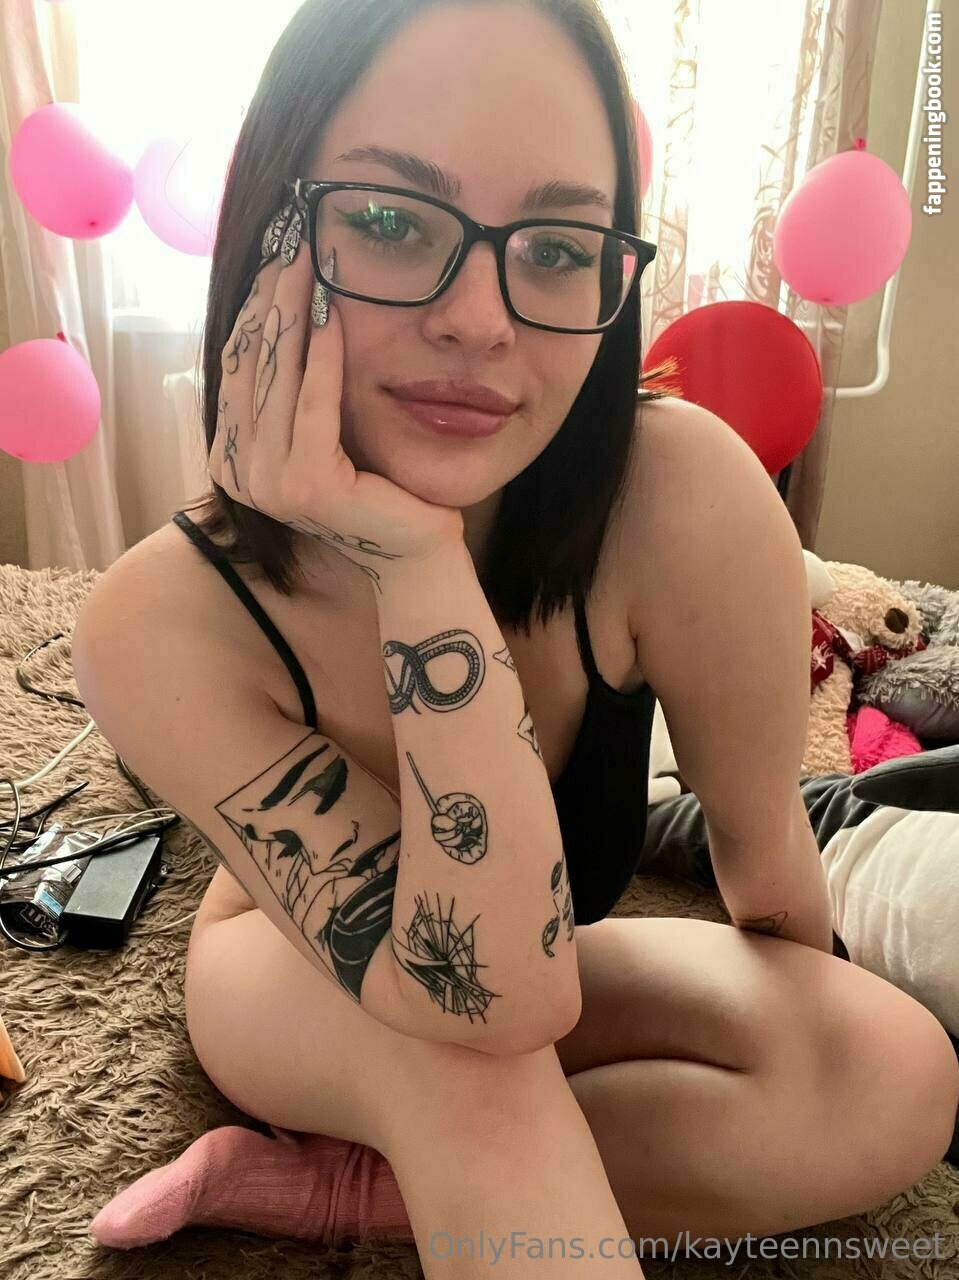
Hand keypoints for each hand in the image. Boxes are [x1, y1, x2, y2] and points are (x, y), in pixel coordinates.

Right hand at [209, 209, 464, 583]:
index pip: (239, 364)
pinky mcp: (304, 486)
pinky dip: (323, 355)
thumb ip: (294, 386)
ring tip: (307, 258)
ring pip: (277, 376)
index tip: (274, 250)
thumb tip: (277, 308)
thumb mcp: (326, 426)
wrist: (417, 551)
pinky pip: (314, 404)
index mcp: (232, 457)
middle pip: (251, 363)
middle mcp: (237, 472)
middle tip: (288, 237)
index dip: (254, 305)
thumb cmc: (380, 487)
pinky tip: (331, 311)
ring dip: (291, 311)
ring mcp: (265, 483)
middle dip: (270, 296)